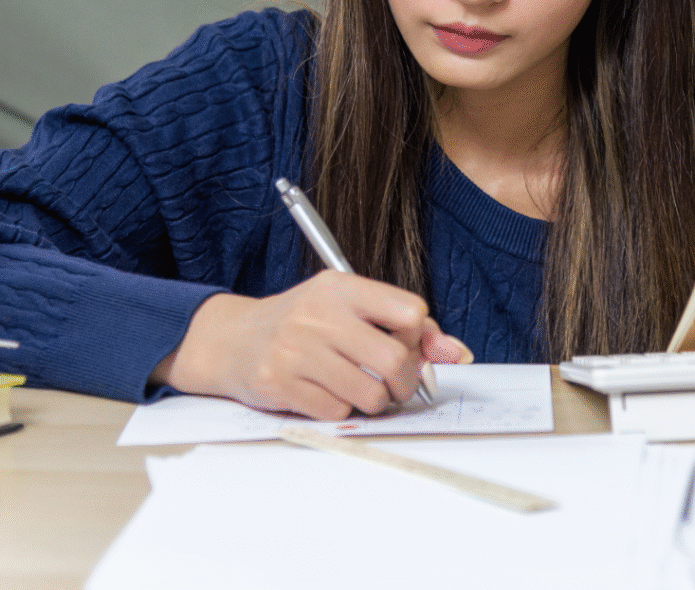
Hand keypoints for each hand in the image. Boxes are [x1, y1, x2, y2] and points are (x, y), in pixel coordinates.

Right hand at [149, 271, 472, 419]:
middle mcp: (320, 314)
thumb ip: (403, 325)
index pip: (410, 311)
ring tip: (363, 389)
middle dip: (406, 381)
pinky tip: (329, 393)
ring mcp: (297, 349)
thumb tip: (456, 352)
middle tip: (397, 384)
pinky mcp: (280, 384)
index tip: (406, 344)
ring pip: (370, 393)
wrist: (233, 340)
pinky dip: (343, 410)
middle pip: (395, 359)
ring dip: (376, 401)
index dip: (418, 336)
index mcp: (343, 287)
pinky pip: (337, 411)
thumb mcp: (349, 306)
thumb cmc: (303, 322)